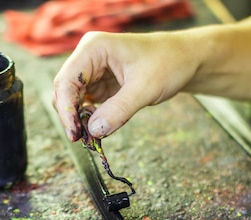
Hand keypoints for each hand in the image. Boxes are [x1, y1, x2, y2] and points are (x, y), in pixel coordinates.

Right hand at [53, 31, 197, 140]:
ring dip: (80, 119)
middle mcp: (88, 57)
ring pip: (73, 100)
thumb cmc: (168, 63)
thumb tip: (93, 131)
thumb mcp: (145, 89)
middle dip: (71, 116)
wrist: (185, 59)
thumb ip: (118, 111)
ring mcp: (93, 71)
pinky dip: (90, 119)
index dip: (66, 109)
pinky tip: (99, 129)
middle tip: (82, 140)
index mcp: (94, 48)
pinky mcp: (100, 84)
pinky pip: (87, 104)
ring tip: (92, 137)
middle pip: (65, 90)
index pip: (67, 80)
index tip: (74, 134)